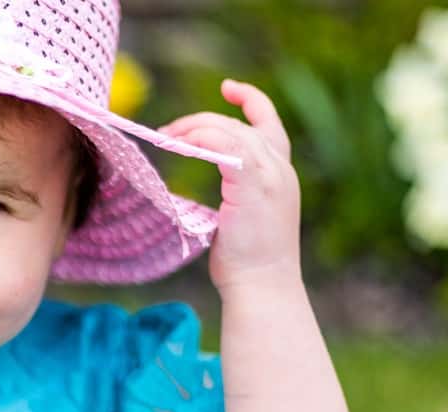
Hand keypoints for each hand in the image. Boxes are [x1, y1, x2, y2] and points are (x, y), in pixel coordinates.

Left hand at [159, 80, 301, 292]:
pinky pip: (224, 147)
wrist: (262, 286)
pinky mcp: (253, 185)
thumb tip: (206, 172)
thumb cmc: (247, 260)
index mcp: (281, 174)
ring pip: (230, 131)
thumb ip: (235, 189)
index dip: (250, 100)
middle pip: (239, 125)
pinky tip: (179, 146)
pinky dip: (200, 140)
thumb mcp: (243, 215)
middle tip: (166, 131)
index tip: (228, 88)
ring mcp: (270, 176)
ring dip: (194, 129)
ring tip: (166, 137)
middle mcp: (281, 169)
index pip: (269, 123)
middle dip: (200, 122)